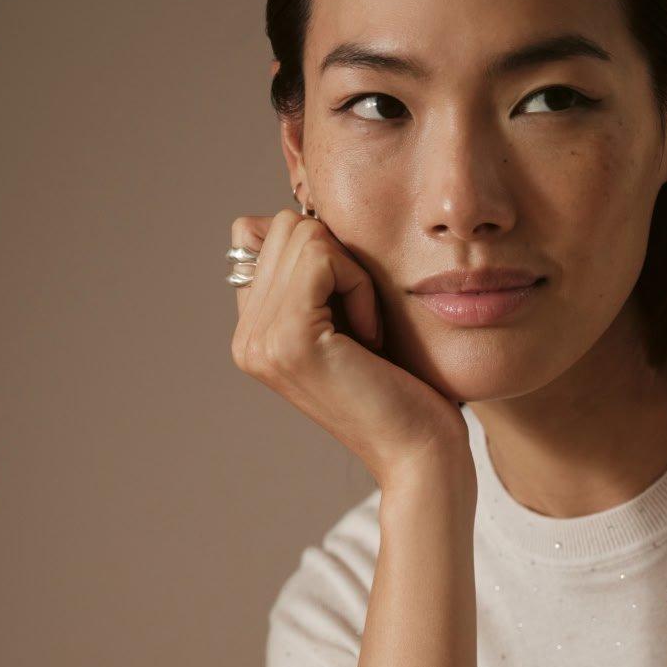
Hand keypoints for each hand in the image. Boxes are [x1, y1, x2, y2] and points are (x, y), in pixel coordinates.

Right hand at [230, 208, 472, 496]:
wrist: (421, 455)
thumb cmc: (403, 389)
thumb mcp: (351, 319)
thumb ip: (315, 273)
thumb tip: (303, 211)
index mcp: (253, 333)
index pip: (257, 233)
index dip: (320, 254)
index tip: (350, 311)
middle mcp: (246, 338)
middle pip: (281, 225)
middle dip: (339, 260)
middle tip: (364, 325)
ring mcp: (261, 340)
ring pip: (301, 233)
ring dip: (353, 274)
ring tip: (367, 334)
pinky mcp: (290, 339)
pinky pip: (324, 256)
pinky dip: (360, 285)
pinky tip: (371, 337)